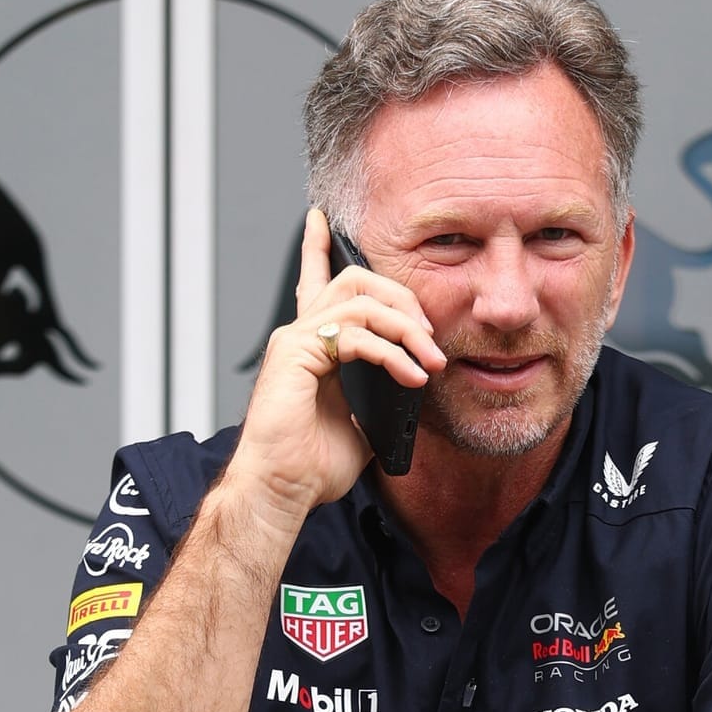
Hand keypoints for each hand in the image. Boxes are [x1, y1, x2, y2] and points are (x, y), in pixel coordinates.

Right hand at [223, 208, 446, 517]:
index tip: (322, 220)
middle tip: (430, 336)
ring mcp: (295, 341)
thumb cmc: (309, 466)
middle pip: (355, 280)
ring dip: (406, 328)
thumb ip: (378, 397)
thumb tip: (409, 389)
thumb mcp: (360, 426)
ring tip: (429, 360)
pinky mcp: (295, 353)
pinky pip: (355, 334)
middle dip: (402, 299)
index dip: (318, 248)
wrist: (282, 491)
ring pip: (361, 301)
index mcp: (310, 347)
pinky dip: (391, 352)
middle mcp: (299, 335)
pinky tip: (411, 376)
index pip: (316, 283)